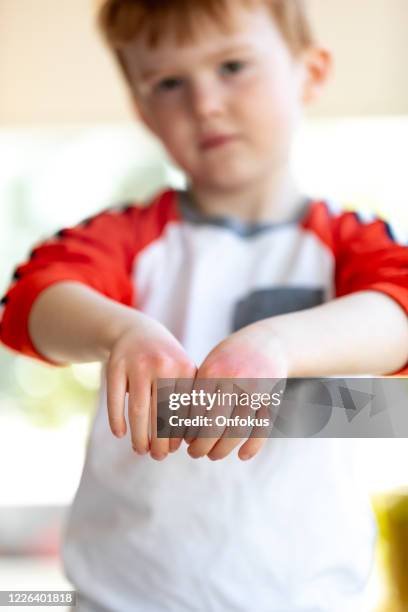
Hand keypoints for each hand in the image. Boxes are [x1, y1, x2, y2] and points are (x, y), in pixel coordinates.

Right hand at [106, 311, 195, 459]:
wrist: (137, 331)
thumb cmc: (165, 362)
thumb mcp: (182, 373)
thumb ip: (187, 402)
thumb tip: (183, 442)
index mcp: (184, 368)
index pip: (184, 409)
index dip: (179, 433)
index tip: (174, 450)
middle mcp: (162, 364)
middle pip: (162, 413)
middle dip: (160, 441)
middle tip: (158, 457)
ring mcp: (137, 364)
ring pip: (138, 410)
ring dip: (139, 436)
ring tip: (140, 451)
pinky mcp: (115, 366)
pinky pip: (115, 400)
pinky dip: (117, 420)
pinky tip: (120, 434)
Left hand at [185, 321, 288, 460]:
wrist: (267, 342)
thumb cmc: (228, 358)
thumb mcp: (210, 366)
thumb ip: (197, 394)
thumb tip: (183, 433)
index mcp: (212, 372)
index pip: (194, 412)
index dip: (186, 431)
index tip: (182, 441)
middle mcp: (234, 380)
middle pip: (214, 425)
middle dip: (201, 446)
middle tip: (194, 454)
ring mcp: (255, 390)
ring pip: (237, 431)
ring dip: (222, 450)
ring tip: (212, 456)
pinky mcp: (272, 399)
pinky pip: (262, 429)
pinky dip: (252, 446)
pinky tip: (242, 456)